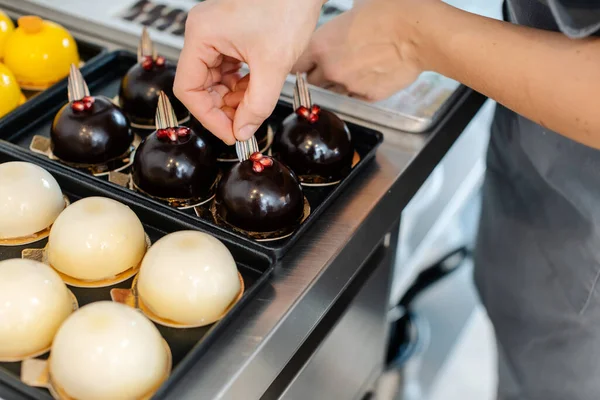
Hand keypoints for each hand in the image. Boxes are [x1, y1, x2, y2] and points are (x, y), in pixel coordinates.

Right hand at [174, 0, 322, 143]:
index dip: (209, 117)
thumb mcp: (273, 66)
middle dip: (222, 109)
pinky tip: (255, 92)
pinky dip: (240, 85)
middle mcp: (203, 33)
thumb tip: (244, 131)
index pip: (188, 89)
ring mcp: (217, 34)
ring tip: (254, 108)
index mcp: (201, 35)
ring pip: (215, 80)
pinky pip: (227, 69)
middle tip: (244, 126)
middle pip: (200, 86)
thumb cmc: (288, 6)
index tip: (230, 134)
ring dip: (233, 99)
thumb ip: (257, 104)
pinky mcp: (231, 35)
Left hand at [293, 0, 426, 100]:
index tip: (306, 63)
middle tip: (336, 61)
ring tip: (358, 64)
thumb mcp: (355, 8)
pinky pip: (356, 95)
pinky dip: (360, 87)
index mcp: (321, 46)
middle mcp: (330, 69)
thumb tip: (340, 25)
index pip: (296, 64)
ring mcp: (349, 85)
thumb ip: (339, 25)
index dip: (301, 63)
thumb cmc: (391, 12)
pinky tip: (372, 71)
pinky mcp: (368, 96)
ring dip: (340, 82)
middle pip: (312, 81)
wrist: (419, 32)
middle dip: (320, 73)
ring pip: (334, 90)